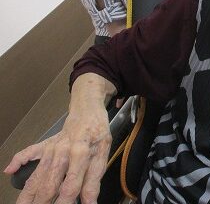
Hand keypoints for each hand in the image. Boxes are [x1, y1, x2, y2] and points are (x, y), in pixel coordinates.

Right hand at [4, 77, 111, 203]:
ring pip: (37, 175)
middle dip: (43, 202)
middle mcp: (62, 152)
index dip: (65, 203)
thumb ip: (94, 180)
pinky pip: (28, 153)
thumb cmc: (97, 132)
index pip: (70, 186)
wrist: (88, 111)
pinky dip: (18, 161)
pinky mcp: (44, 145)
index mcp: (79, 154)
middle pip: (49, 184)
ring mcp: (51, 149)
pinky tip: (10, 170)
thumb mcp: (103, 154)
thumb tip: (89, 202)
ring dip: (28, 194)